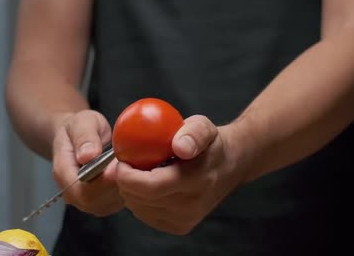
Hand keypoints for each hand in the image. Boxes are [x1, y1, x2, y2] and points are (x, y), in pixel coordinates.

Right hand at [52, 110, 123, 215]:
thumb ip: (85, 137)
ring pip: (110, 203)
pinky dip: (127, 188)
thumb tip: (88, 156)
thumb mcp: (82, 122)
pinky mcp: (101, 203)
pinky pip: (117, 202)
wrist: (76, 136)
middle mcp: (72, 192)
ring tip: (125, 163)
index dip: (104, 181)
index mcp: (63, 173)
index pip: (83, 191)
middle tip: (125, 160)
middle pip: (97, 201)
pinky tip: (127, 171)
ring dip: (123, 185)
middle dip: (116, 182)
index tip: (118, 163)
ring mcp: (86, 201)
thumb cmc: (79, 127)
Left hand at [115, 115, 249, 234]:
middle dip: (125, 182)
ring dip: (132, 191)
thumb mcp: (204, 127)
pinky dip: (140, 201)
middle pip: (140, 199)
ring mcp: (186, 219)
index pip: (150, 186)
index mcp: (196, 180)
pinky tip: (150, 186)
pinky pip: (146, 216)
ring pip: (139, 209)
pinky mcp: (180, 226)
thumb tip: (180, 146)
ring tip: (141, 173)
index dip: (127, 176)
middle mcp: (191, 205)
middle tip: (128, 164)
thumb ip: (193, 133)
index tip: (122, 161)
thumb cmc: (211, 144)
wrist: (230, 166)